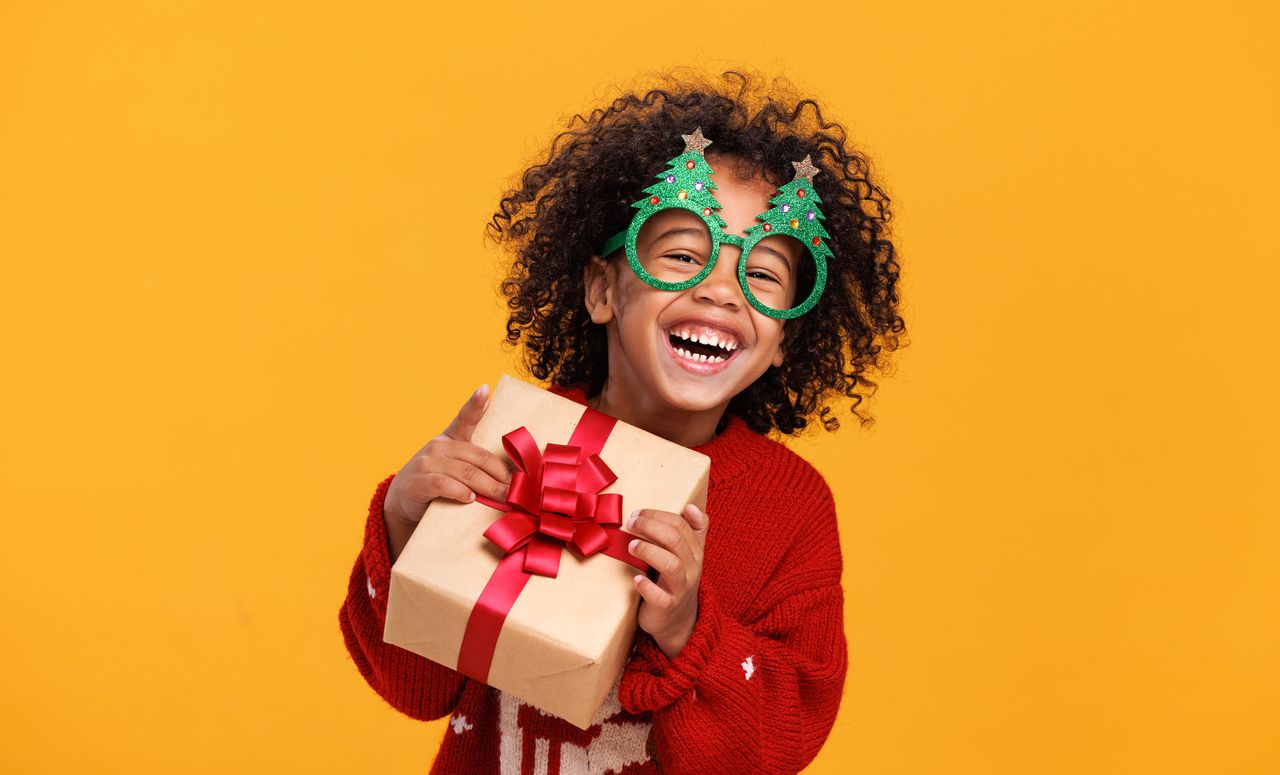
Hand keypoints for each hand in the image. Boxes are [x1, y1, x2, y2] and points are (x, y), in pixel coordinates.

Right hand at [383, 385, 512, 561]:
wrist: (403, 501)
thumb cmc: (436, 482)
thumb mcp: (453, 465)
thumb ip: (474, 461)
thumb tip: (508, 471)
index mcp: (449, 438)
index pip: (464, 417)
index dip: (475, 403)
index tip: (485, 390)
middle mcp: (438, 446)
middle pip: (479, 457)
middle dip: (501, 475)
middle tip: (518, 488)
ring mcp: (427, 463)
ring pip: (467, 473)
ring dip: (489, 487)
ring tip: (504, 498)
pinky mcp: (420, 482)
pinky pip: (445, 484)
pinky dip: (461, 492)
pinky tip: (471, 498)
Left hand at [626, 503, 709, 658]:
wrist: (677, 621)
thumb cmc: (677, 580)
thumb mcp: (689, 555)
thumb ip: (693, 530)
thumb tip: (691, 507)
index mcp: (696, 552)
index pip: (681, 525)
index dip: (658, 516)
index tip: (638, 513)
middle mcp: (691, 568)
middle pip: (676, 541)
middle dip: (651, 527)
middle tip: (631, 523)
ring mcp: (680, 589)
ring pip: (671, 565)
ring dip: (649, 551)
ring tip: (631, 546)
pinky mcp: (667, 607)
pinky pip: (660, 597)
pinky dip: (646, 586)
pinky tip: (636, 579)